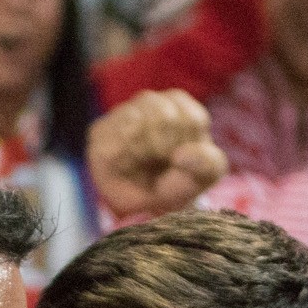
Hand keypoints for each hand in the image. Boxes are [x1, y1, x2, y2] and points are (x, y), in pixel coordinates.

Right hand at [87, 90, 227, 220]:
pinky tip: (126, 167)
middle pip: (162, 118)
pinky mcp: (99, 132)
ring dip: (143, 156)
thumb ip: (207, 163)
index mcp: (179, 104)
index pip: (191, 120)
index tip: (183, 160)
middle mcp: (149, 102)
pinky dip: (123, 164)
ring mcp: (122, 114)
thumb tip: (183, 155)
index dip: (188, 150)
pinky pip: (112, 146)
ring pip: (134, 126)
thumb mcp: (205, 175)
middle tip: (161, 165)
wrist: (147, 205)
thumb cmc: (179, 182)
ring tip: (144, 166)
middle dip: (165, 152)